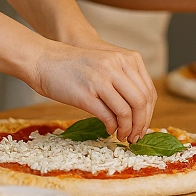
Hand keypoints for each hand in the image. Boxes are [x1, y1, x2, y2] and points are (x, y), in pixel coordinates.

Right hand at [28, 41, 155, 142]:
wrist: (45, 60)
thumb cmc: (77, 66)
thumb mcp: (107, 64)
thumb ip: (125, 80)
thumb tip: (142, 111)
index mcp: (126, 59)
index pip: (148, 91)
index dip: (149, 113)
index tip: (145, 125)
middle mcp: (115, 67)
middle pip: (141, 102)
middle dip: (141, 124)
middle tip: (136, 136)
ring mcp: (101, 80)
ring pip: (126, 111)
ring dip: (127, 129)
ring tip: (123, 136)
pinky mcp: (86, 95)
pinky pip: (107, 116)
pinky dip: (112, 127)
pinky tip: (110, 130)